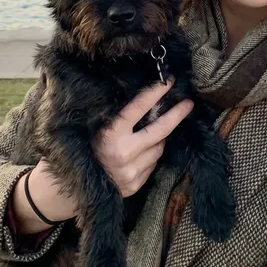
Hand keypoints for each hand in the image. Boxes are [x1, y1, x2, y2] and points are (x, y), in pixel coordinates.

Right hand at [93, 78, 193, 196]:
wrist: (77, 185)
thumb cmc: (88, 148)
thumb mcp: (99, 128)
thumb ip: (120, 117)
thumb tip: (148, 100)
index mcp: (111, 134)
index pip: (138, 108)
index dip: (155, 92)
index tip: (169, 81)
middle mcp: (123, 153)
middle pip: (160, 130)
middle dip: (176, 115)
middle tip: (188, 103)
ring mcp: (131, 171)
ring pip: (159, 148)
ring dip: (159, 138)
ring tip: (152, 133)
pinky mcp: (135, 185)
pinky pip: (153, 165)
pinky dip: (151, 155)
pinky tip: (142, 152)